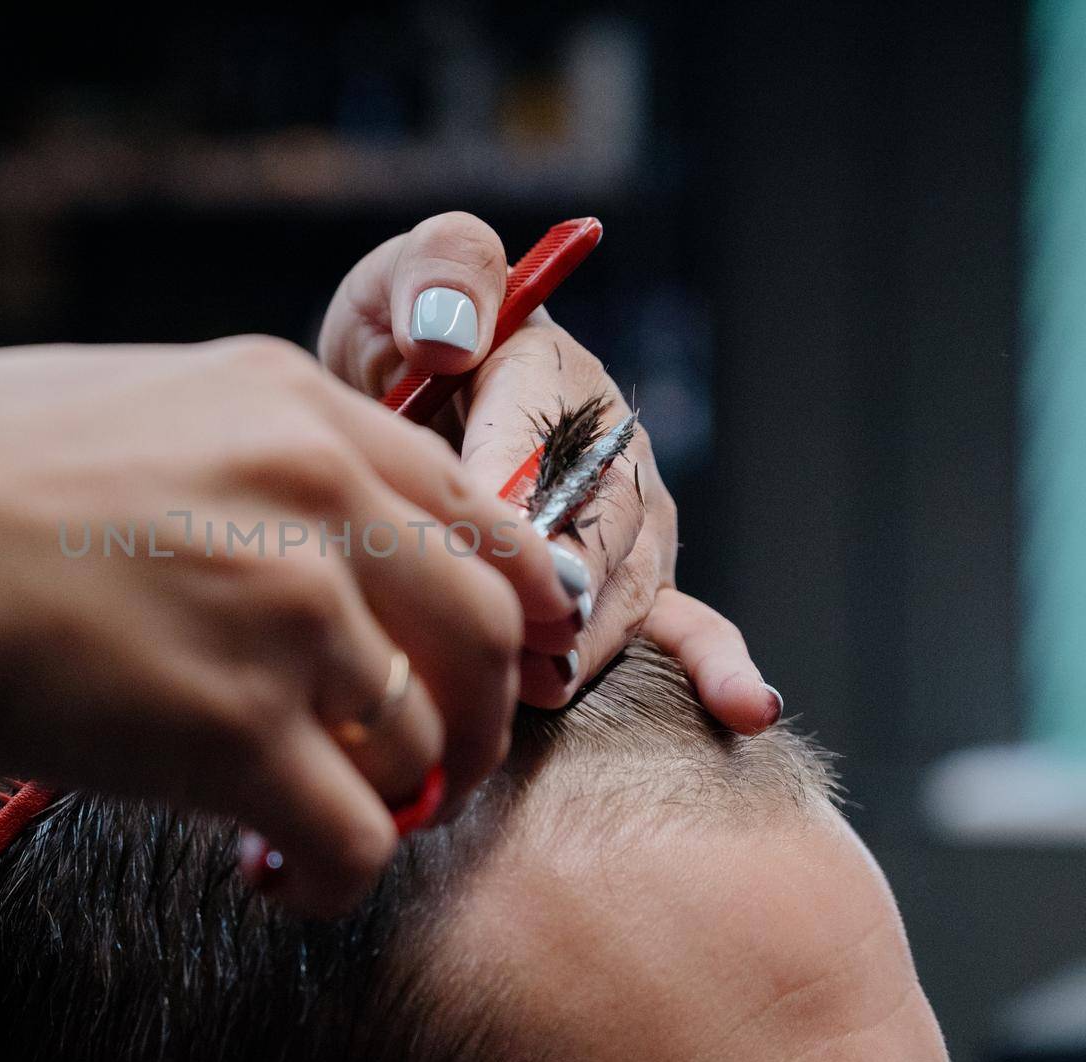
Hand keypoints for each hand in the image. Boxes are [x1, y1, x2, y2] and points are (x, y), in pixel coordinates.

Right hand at [0, 338, 570, 912]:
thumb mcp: (133, 410)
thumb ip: (246, 458)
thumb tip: (320, 551)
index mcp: (289, 401)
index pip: (470, 504)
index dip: (508, 596)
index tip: (501, 658)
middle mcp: (313, 491)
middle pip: (485, 624)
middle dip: (478, 712)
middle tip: (442, 762)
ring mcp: (285, 607)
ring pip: (420, 739)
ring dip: (392, 796)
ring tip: (331, 818)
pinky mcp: (235, 730)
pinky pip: (357, 837)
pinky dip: (340, 876)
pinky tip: (290, 881)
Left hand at [319, 212, 780, 731]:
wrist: (406, 402)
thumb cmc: (404, 342)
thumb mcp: (397, 284)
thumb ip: (436, 274)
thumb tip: (449, 332)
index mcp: (551, 366)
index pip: (541, 424)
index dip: (515, 481)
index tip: (488, 529)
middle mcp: (608, 445)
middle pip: (599, 515)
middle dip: (562, 573)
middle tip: (523, 624)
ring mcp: (627, 519)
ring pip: (630, 580)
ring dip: (591, 634)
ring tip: (548, 678)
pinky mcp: (628, 579)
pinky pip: (686, 623)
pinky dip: (717, 664)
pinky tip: (745, 706)